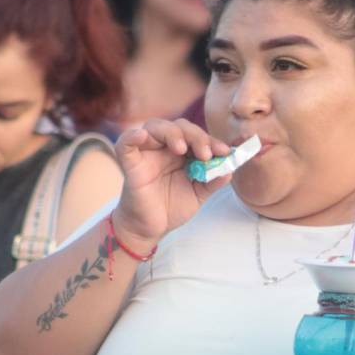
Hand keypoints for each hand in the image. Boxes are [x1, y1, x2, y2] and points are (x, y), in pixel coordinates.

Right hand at [112, 119, 233, 249]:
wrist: (150, 228)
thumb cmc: (172, 207)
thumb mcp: (198, 194)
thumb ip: (213, 181)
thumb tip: (230, 170)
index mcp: (182, 152)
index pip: (196, 135)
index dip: (211, 140)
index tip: (224, 152)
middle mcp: (164, 148)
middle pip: (178, 126)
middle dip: (196, 136)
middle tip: (205, 154)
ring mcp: (146, 153)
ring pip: (155, 127)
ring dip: (171, 133)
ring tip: (182, 148)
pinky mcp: (130, 163)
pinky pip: (125, 143)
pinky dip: (132, 135)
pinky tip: (141, 135)